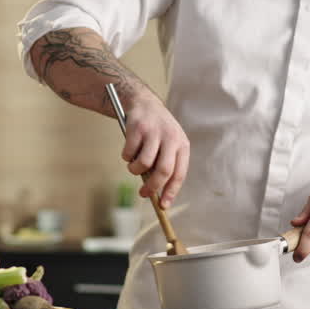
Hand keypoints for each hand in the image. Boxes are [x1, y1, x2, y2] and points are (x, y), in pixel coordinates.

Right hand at [119, 90, 189, 208]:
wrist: (144, 103)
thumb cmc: (157, 131)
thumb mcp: (169, 144)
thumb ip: (166, 164)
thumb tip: (158, 193)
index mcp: (182, 145)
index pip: (179, 173)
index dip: (171, 191)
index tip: (163, 205)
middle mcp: (171, 138)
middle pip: (164, 170)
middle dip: (152, 187)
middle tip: (143, 193)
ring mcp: (154, 132)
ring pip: (144, 163)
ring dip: (135, 170)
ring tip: (133, 166)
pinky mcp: (137, 128)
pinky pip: (129, 153)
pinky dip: (126, 157)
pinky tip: (129, 151)